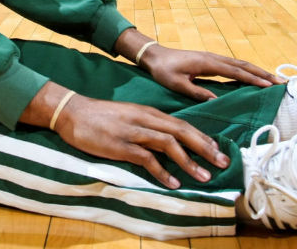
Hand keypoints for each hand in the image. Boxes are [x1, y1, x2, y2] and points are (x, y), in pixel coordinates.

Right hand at [55, 94, 229, 187]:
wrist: (73, 112)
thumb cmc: (102, 116)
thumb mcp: (130, 115)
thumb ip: (149, 125)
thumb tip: (169, 141)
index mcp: (149, 112)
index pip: (183, 125)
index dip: (203, 138)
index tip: (218, 151)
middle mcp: (145, 120)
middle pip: (183, 132)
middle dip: (205, 148)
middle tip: (223, 163)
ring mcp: (134, 132)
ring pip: (170, 145)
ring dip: (189, 162)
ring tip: (203, 177)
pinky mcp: (121, 145)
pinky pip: (147, 159)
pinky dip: (163, 172)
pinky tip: (173, 183)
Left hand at [139, 46, 283, 100]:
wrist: (155, 56)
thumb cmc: (164, 71)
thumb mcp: (177, 84)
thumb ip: (196, 91)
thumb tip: (216, 100)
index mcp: (208, 63)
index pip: (235, 72)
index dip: (253, 79)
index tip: (269, 86)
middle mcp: (214, 58)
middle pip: (244, 65)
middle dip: (263, 74)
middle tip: (282, 82)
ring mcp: (213, 58)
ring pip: (241, 64)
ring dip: (258, 71)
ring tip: (274, 79)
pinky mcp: (211, 61)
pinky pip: (234, 65)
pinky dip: (247, 70)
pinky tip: (254, 76)